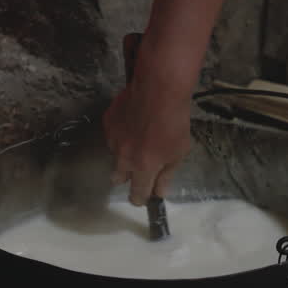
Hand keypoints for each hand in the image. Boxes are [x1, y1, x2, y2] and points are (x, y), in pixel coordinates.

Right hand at [103, 58, 193, 206]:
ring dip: (125, 151)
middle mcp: (123, 157)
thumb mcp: (179, 152)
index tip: (145, 195)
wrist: (159, 89)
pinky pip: (113, 135)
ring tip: (141, 133)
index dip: (141, 198)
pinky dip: (122, 132)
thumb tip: (159, 193)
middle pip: (118, 178)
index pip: (136, 195)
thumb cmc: (174, 121)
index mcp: (143, 168)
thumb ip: (166, 175)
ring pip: (115, 154)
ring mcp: (113, 139)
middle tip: (142, 162)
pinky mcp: (107, 122)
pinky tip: (134, 120)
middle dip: (128, 175)